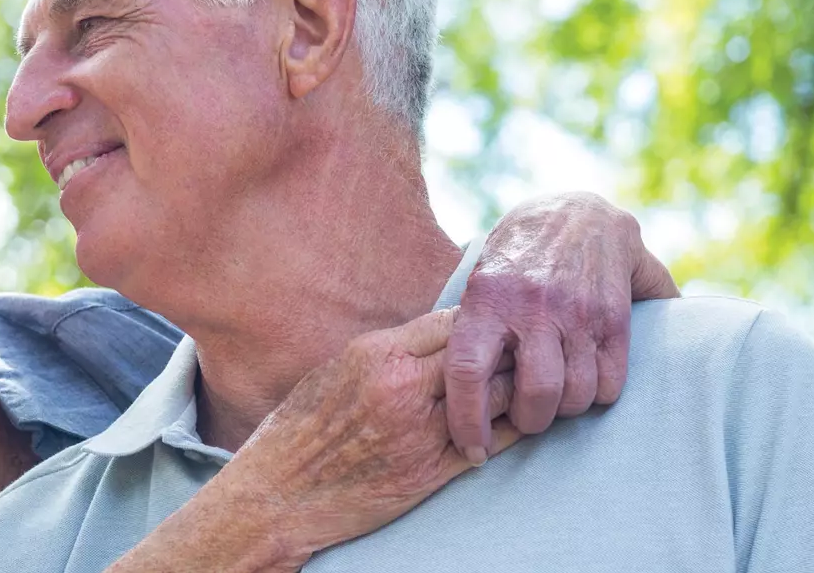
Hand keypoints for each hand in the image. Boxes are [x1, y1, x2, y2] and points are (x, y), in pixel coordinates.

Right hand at [108, 310, 522, 571]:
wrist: (279, 494)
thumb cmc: (300, 429)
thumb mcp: (337, 370)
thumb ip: (387, 351)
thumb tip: (433, 335)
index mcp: (377, 354)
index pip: (454, 320)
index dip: (481, 319)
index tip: (494, 323)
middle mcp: (402, 389)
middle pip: (483, 354)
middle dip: (508, 349)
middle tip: (527, 348)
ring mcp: (420, 433)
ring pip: (496, 397)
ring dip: (518, 388)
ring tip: (533, 383)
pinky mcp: (430, 473)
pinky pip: (491, 444)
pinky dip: (513, 430)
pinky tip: (523, 421)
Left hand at [444, 191, 678, 454]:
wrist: (577, 210)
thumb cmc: (516, 258)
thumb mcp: (479, 282)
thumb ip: (466, 331)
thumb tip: (430, 390)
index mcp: (487, 300)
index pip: (467, 372)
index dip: (466, 421)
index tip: (470, 450)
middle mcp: (533, 307)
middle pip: (535, 396)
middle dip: (529, 422)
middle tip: (525, 418)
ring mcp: (578, 312)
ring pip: (577, 396)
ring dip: (566, 410)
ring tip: (556, 398)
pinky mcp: (614, 316)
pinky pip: (611, 382)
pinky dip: (599, 394)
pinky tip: (586, 379)